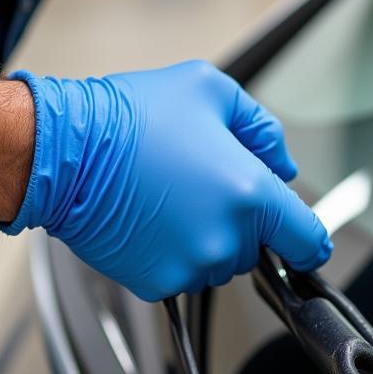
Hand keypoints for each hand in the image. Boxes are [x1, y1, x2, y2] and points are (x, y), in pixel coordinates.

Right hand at [1, 60, 331, 300]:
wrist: (64, 150)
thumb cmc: (131, 117)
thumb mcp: (212, 90)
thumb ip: (263, 130)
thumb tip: (282, 164)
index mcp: (250, 193)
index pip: (306, 238)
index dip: (308, 240)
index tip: (307, 244)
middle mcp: (225, 238)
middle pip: (256, 246)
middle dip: (240, 220)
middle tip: (200, 183)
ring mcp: (190, 266)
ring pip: (218, 262)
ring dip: (206, 238)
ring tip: (169, 197)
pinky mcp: (157, 282)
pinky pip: (182, 274)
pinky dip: (172, 253)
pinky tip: (150, 219)